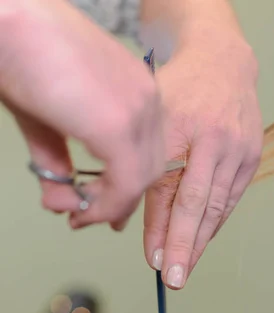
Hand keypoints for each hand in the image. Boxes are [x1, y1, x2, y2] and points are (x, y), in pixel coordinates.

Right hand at [0, 0, 164, 230]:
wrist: (8, 22)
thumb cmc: (22, 57)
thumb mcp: (46, 117)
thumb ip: (59, 159)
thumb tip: (62, 197)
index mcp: (140, 92)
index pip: (148, 150)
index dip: (128, 185)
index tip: (107, 206)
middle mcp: (148, 101)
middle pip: (150, 168)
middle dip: (119, 201)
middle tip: (89, 217)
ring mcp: (137, 112)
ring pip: (141, 180)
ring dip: (108, 206)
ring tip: (77, 214)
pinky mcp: (118, 126)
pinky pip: (125, 182)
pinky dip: (105, 204)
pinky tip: (77, 207)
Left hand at [143, 41, 262, 289]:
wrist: (224, 65)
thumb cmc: (179, 91)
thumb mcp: (152, 120)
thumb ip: (140, 169)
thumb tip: (123, 224)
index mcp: (181, 125)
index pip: (167, 188)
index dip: (158, 227)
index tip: (152, 261)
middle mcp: (213, 138)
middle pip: (198, 202)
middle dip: (184, 244)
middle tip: (173, 279)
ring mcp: (239, 148)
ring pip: (218, 204)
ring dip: (201, 240)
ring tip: (185, 268)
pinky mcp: (253, 155)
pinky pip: (232, 197)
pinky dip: (216, 222)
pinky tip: (202, 240)